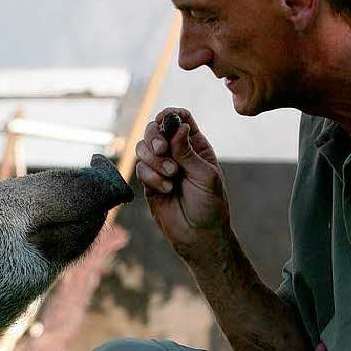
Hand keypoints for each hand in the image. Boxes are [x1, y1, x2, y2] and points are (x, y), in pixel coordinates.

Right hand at [135, 109, 228, 259]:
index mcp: (195, 145)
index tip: (165, 120)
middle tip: (162, 150)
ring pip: (143, 147)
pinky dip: (151, 176)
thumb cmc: (209, 205)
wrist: (198, 235)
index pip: (180, 119)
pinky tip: (166, 189)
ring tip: (171, 176)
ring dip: (153, 159)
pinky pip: (140, 168)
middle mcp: (177, 152)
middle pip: (155, 129)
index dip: (170, 115)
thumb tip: (178, 126)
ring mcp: (161, 166)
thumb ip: (188, 151)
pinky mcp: (149, 182)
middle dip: (154, 136)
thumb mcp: (205, 175)